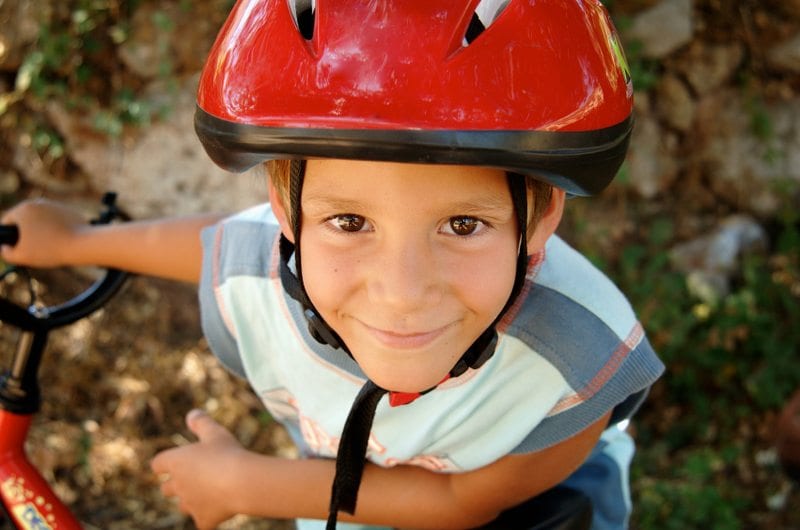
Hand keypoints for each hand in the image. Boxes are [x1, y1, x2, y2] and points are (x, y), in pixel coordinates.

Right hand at [0, 199, 86, 266]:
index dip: (10, 236)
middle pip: (25, 219)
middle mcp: (39, 202)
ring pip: (42, 219)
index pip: (8, 221)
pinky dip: (56, 229)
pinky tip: (59, 241)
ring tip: (47, 245)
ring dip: (41, 230)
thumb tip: (5, 247)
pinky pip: (56, 220)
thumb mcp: (21, 256)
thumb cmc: (49, 250)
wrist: (81, 245)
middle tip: (33, 248)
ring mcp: (55, 205)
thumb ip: (6, 252)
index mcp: (23, 209)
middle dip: (26, 233)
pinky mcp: (69, 211)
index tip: (17, 247)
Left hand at [151, 409, 246, 528]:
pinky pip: (202, 521)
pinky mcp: (203, 519)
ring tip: (208, 493)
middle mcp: (178, 485)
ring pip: (183, 505)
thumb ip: (201, 422)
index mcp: (176, 462)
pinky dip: (209, 517)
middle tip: (192, 478)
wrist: (242, 481)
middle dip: (175, 484)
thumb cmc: (228, 453)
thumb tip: (191, 414)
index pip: (158, 464)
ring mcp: (190, 504)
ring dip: (191, 500)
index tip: (171, 462)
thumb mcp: (215, 432)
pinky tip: (220, 511)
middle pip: (166, 489)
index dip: (164, 463)